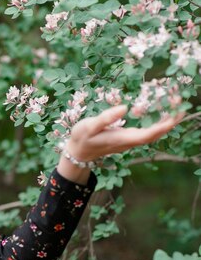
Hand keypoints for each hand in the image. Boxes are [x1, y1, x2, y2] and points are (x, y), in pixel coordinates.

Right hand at [57, 105, 182, 183]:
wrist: (77, 152)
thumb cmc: (81, 138)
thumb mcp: (88, 126)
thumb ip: (105, 117)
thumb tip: (125, 107)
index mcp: (121, 139)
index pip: (148, 134)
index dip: (163, 126)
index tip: (175, 115)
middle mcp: (129, 142)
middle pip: (155, 134)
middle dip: (170, 122)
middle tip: (182, 106)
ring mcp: (129, 141)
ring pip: (152, 134)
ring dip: (166, 122)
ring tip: (176, 107)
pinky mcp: (128, 138)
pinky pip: (147, 132)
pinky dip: (157, 123)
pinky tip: (160, 114)